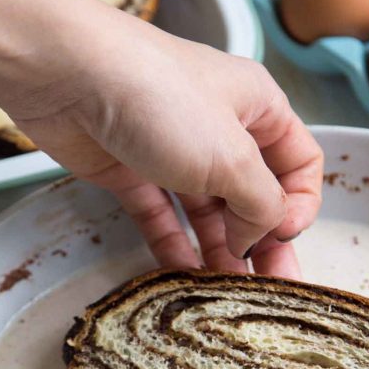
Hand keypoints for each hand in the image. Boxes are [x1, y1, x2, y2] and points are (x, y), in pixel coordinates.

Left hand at [10, 12, 323, 277]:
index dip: (300, 204)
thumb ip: (261, 204)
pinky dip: (172, 243)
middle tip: (268, 289)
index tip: (285, 236)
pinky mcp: (130, 168)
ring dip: (218, 248)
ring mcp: (172, 148)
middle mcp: (219, 126)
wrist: (68, 75)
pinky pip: (160, 214)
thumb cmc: (160, 98)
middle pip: (253, 193)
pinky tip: (183, 274)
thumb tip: (260, 235)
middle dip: (262, 240)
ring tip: (224, 293)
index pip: (298, 162)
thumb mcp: (232, 158)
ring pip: (206, 209)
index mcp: (258, 108)